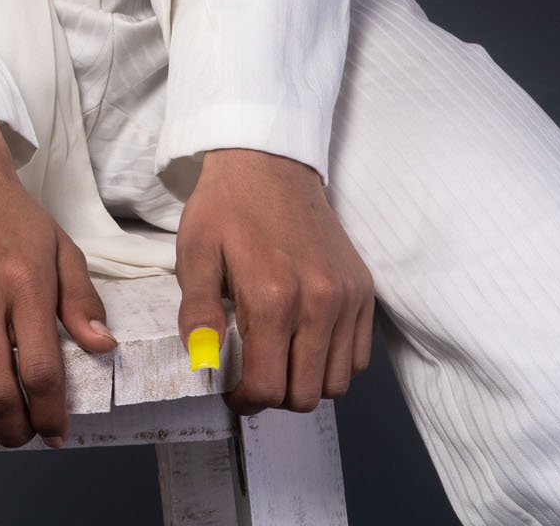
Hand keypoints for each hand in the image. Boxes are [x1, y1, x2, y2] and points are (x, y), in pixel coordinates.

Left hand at [175, 149, 374, 413]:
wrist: (270, 161)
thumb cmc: (227, 206)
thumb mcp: (196, 252)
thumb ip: (198, 313)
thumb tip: (203, 363)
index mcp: (273, 296)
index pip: (268, 386)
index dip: (244, 399)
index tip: (231, 389)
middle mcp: (319, 302)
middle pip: (305, 394)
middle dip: (275, 396)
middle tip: (253, 375)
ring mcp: (347, 297)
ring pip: (337, 383)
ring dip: (307, 383)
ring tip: (281, 359)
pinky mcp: (363, 289)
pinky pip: (359, 357)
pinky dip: (334, 363)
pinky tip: (307, 343)